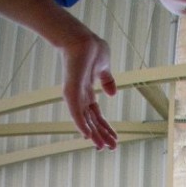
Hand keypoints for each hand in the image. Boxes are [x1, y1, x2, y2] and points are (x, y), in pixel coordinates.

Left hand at [60, 26, 117, 149]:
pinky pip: (76, 112)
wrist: (81, 38)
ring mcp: (75, 95)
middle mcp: (80, 96)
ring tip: (101, 148)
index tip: (114, 138)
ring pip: (84, 120)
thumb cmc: (91, 47)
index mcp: (87, 91)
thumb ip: (107, 80)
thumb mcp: (104, 66)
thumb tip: (112, 94)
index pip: (96, 114)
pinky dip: (81, 125)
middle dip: (101, 134)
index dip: (105, 126)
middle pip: (91, 120)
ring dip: (93, 134)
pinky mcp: (71, 92)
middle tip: (111, 149)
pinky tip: (87, 136)